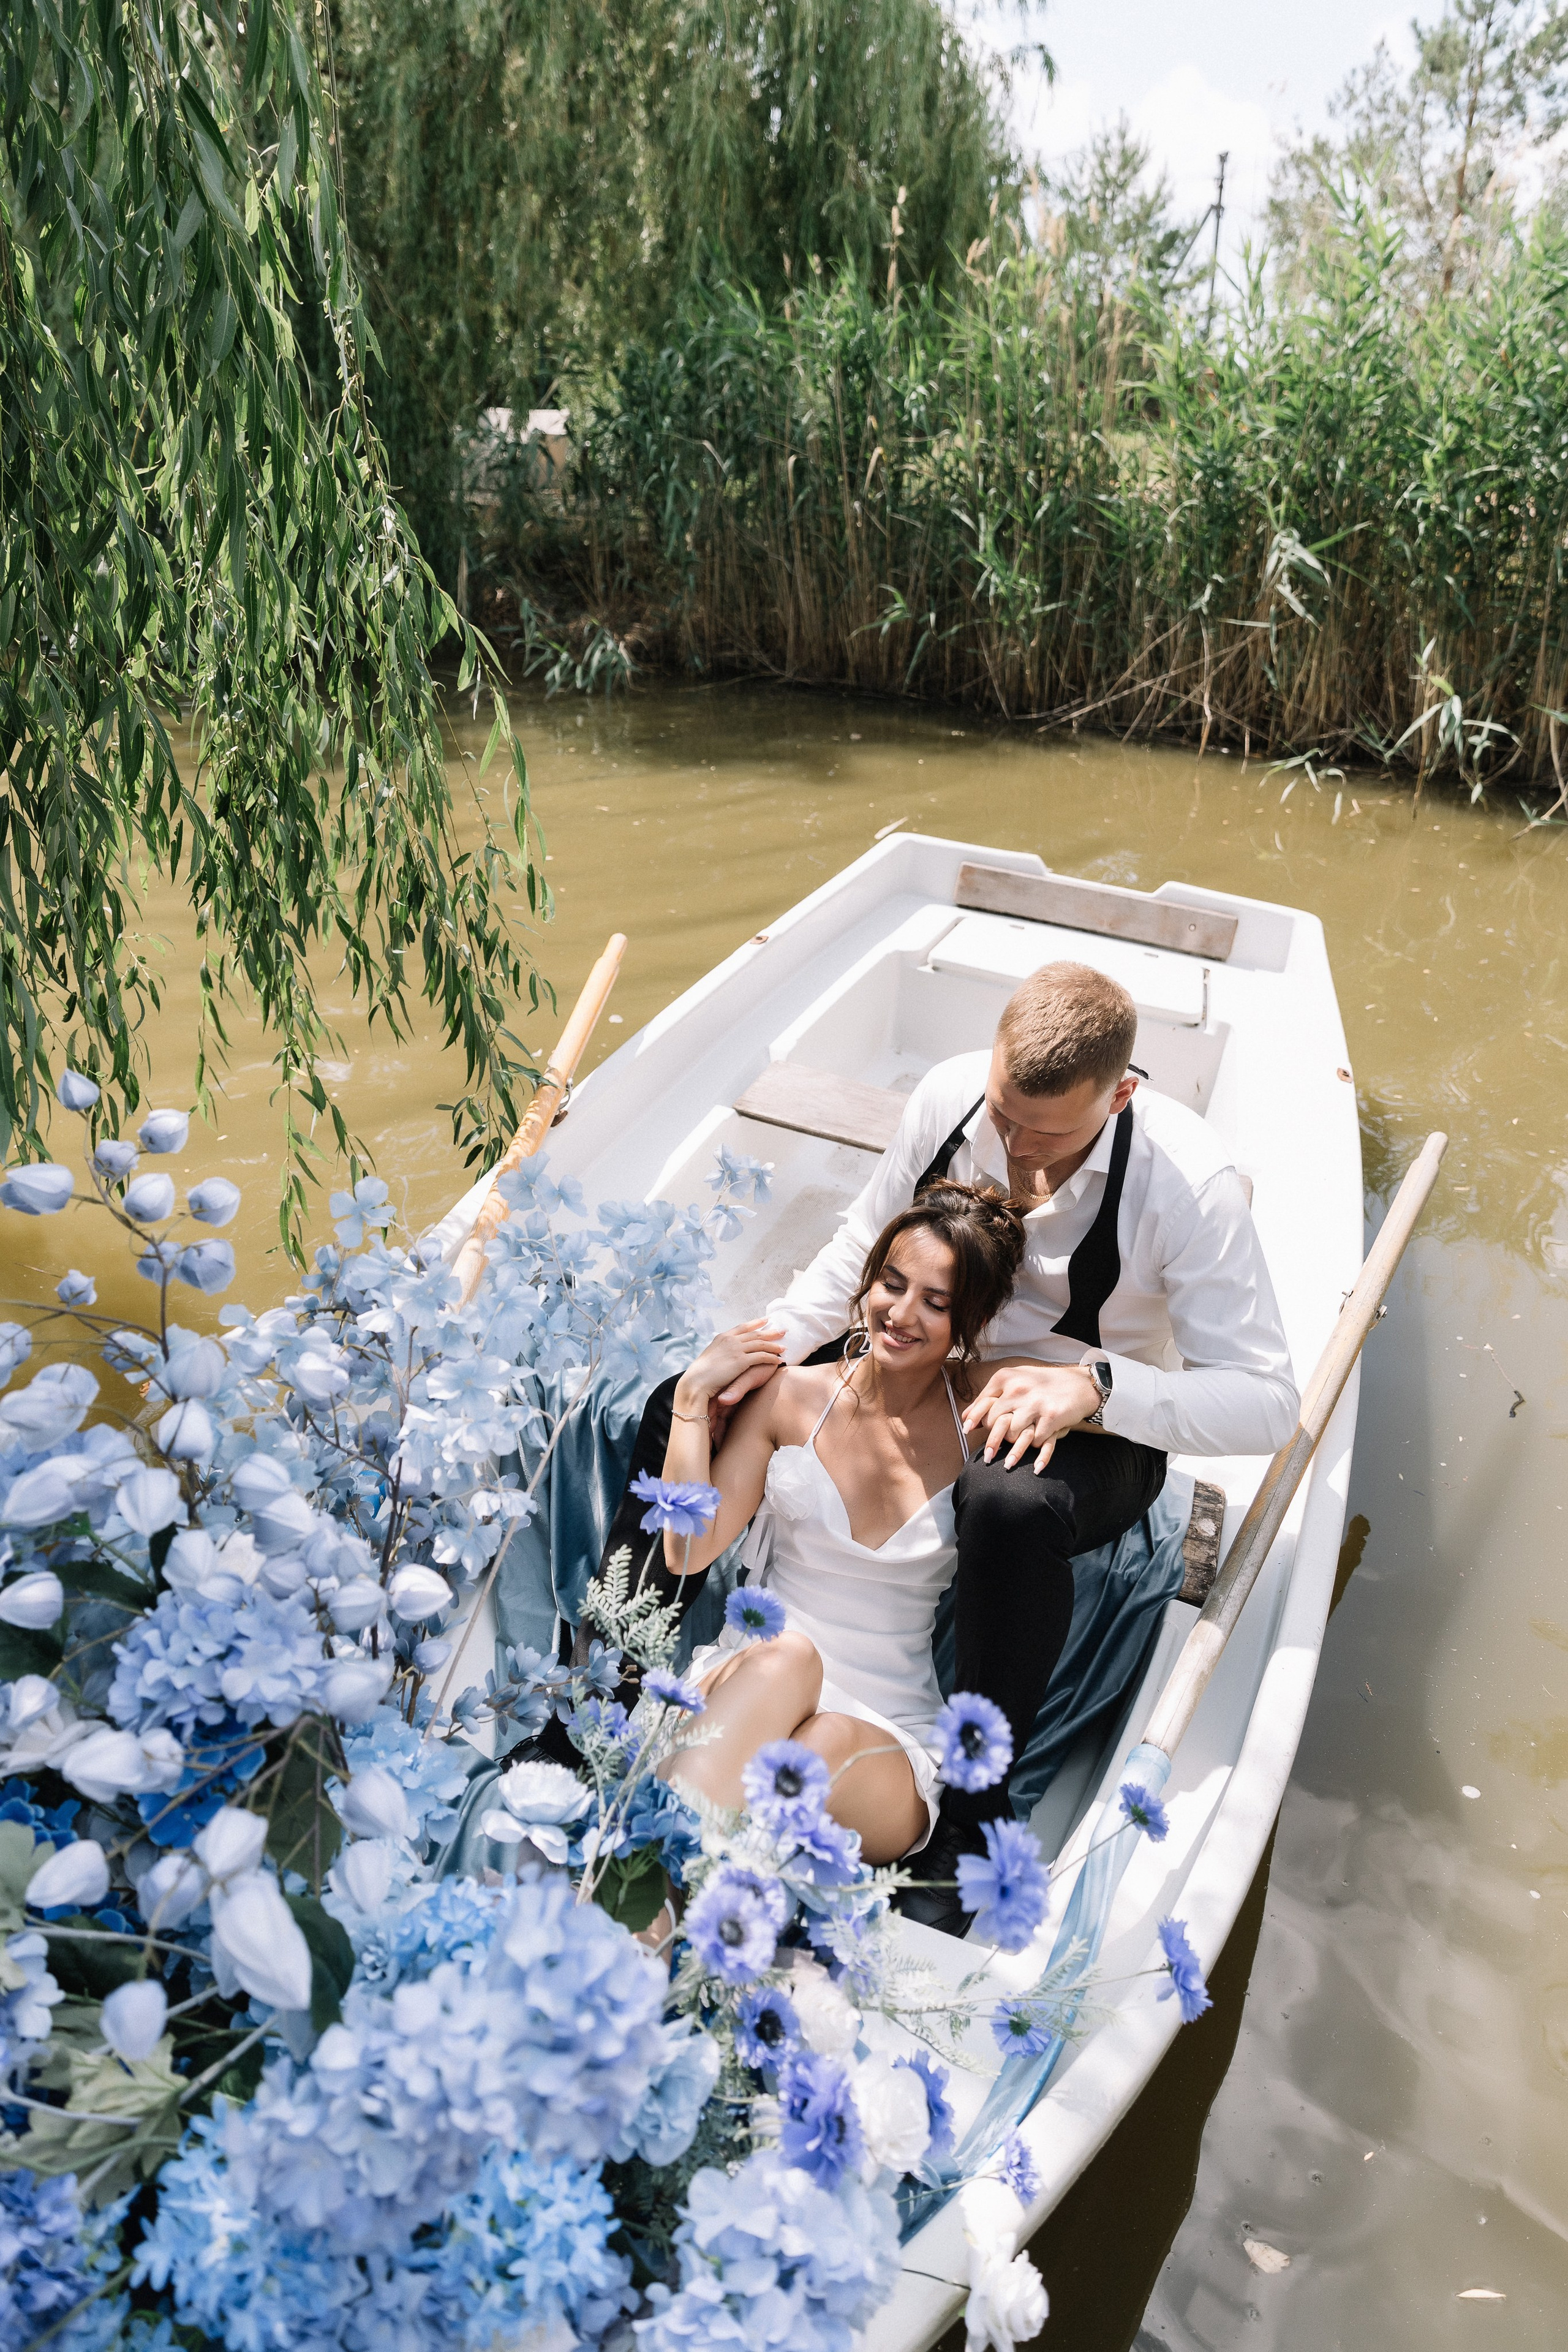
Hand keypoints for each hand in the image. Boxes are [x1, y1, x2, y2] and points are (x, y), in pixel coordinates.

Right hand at [680, 1321, 785, 1422]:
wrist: (696, 1381)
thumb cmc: (701, 1373)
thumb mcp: (710, 1356)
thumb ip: (720, 1352)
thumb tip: (724, 1354)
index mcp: (722, 1337)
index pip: (743, 1327)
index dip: (756, 1323)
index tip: (766, 1320)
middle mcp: (730, 1340)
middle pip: (755, 1333)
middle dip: (771, 1332)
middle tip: (783, 1330)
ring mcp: (736, 1349)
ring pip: (761, 1344)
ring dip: (774, 1345)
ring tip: (784, 1348)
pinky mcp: (741, 1361)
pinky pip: (761, 1357)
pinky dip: (772, 1358)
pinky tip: (779, 1361)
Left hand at [960, 1361, 1102, 1471]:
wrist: (1080, 1384)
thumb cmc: (1043, 1384)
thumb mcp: (1016, 1380)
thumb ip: (992, 1395)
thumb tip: (966, 1416)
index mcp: (1007, 1378)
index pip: (984, 1401)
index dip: (974, 1418)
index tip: (967, 1431)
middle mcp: (1019, 1389)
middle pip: (996, 1421)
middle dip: (992, 1441)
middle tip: (988, 1457)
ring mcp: (1035, 1404)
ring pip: (1014, 1434)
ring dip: (1013, 1450)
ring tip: (1008, 1464)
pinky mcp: (1051, 1417)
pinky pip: (1037, 1441)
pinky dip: (1037, 1453)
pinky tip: (1035, 1466)